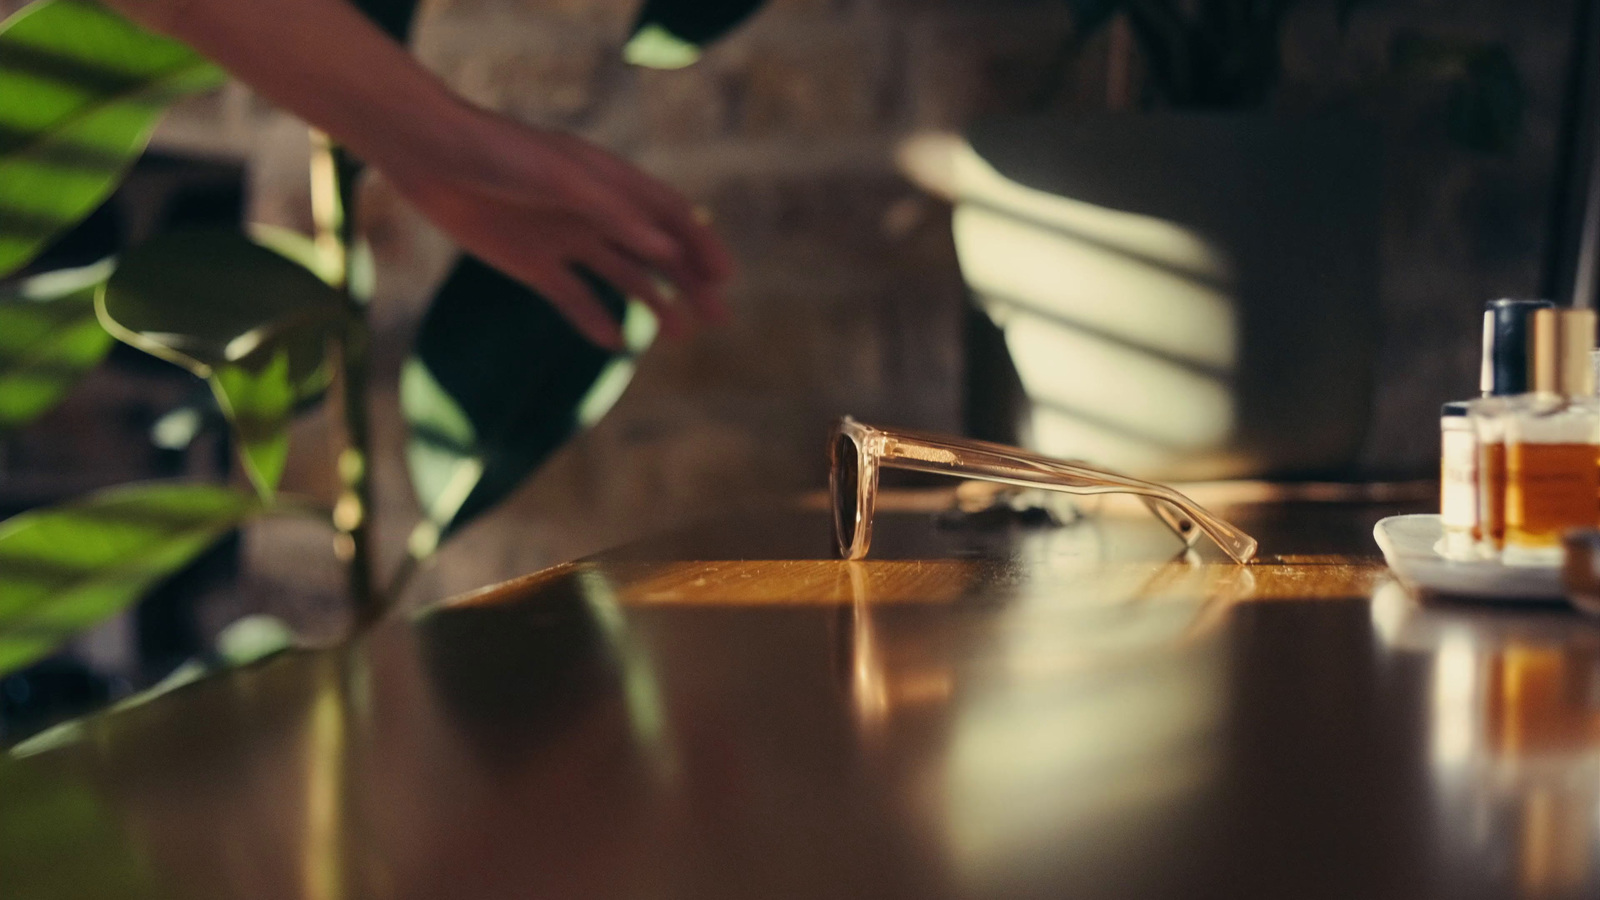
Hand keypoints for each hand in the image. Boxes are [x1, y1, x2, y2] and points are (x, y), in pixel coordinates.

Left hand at [379, 108, 733, 349]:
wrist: (431, 156)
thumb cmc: (500, 155)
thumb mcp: (562, 179)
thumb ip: (613, 213)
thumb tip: (664, 247)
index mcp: (611, 181)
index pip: (670, 215)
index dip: (701, 244)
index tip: (724, 279)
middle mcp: (595, 211)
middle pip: (655, 250)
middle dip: (690, 282)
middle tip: (718, 317)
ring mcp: (565, 238)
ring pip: (622, 276)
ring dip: (653, 303)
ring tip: (680, 335)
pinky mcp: (531, 262)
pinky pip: (572, 297)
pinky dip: (593, 318)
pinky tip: (615, 342)